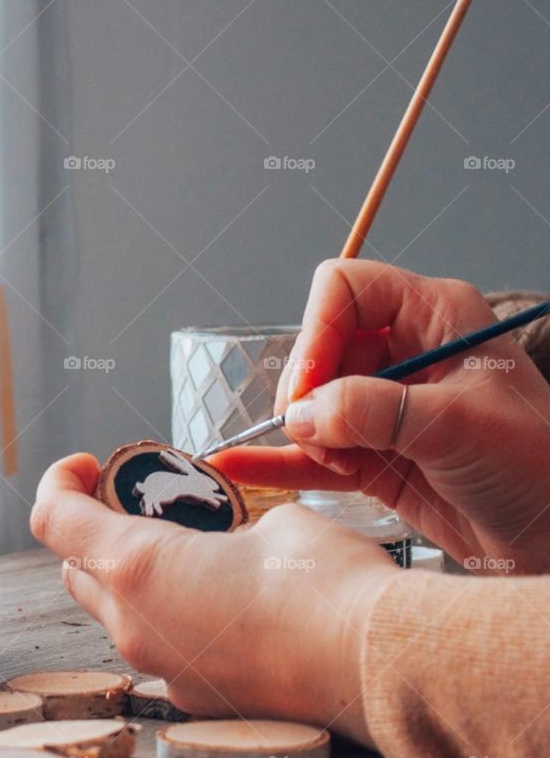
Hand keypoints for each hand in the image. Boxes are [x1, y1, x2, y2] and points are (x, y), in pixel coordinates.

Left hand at [31, 453, 395, 743]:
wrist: (380, 666)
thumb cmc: (328, 582)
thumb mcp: (276, 522)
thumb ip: (229, 527)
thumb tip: (234, 541)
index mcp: (139, 568)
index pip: (53, 519)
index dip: (59, 482)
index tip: (86, 467)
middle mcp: (136, 628)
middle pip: (77, 572)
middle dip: (94, 533)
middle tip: (142, 507)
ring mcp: (165, 671)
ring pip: (119, 618)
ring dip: (136, 582)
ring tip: (193, 556)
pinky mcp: (199, 700)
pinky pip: (164, 651)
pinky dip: (176, 621)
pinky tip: (229, 606)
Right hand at [210, 260, 549, 573]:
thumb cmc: (536, 467)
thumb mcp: (458, 425)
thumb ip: (374, 411)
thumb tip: (302, 414)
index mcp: (435, 317)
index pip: (347, 290)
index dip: (318, 331)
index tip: (311, 388)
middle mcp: (405, 354)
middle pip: (321, 348)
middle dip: (310, 391)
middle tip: (321, 433)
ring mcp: (386, 408)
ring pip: (311, 402)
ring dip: (302, 431)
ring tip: (327, 460)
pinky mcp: (374, 457)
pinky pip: (311, 450)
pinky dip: (277, 458)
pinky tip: (238, 463)